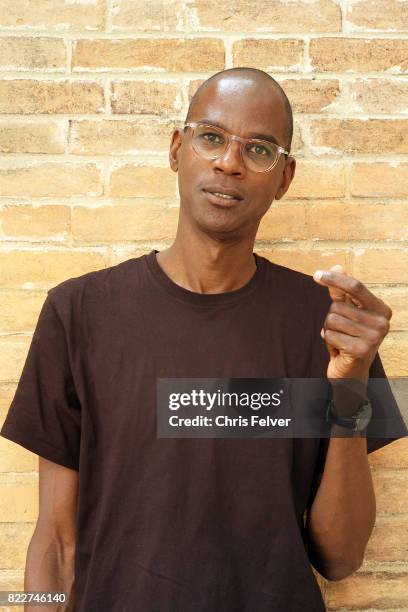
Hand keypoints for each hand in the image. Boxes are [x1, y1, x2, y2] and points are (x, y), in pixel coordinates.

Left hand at [313, 264, 391, 385]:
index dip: (335, 279)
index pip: (355, 286)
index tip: (316, 274)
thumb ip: (341, 292)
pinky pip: (330, 335)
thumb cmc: (349, 338)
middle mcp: (382, 322)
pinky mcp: (361, 350)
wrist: (351, 372)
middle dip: (331, 317)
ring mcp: (373, 337)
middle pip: (338, 305)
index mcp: (381, 309)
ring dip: (329, 330)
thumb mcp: (347, 313)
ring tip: (340, 340)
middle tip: (341, 332)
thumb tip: (337, 267)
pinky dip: (328, 341)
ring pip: (332, 319)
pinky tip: (338, 349)